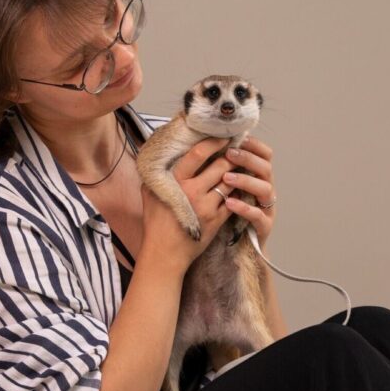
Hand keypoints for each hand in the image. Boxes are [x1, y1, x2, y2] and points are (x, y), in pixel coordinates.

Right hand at [140, 137, 236, 272]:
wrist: (165, 253)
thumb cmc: (156, 222)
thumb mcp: (150, 193)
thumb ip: (158, 173)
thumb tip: (161, 153)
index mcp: (175, 182)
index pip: (197, 153)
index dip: (213, 142)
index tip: (222, 137)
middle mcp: (192, 192)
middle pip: (220, 165)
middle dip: (231, 156)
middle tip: (236, 150)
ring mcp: (206, 207)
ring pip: (230, 181)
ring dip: (236, 173)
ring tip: (239, 167)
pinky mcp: (217, 220)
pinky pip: (233, 199)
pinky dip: (237, 192)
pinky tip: (237, 187)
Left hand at [220, 135, 276, 249]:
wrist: (235, 246)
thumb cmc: (227, 211)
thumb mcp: (226, 186)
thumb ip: (223, 168)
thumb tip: (208, 144)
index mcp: (259, 177)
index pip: (265, 154)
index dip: (254, 144)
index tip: (237, 138)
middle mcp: (266, 189)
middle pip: (265, 168)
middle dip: (248, 158)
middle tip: (229, 154)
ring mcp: (267, 208)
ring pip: (264, 189)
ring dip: (246, 181)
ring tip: (226, 178)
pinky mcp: (264, 226)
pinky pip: (258, 215)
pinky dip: (245, 208)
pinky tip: (230, 203)